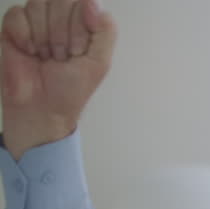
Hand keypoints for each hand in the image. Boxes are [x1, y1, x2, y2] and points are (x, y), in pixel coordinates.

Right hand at [1, 0, 115, 159]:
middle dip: (61, 34)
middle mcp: (60, 18)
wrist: (42, 107)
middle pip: (60, 1)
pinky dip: (24, 35)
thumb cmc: (70, 89)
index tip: (77, 52)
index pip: (83, 3)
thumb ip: (105, 31)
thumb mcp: (100, 62)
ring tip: (46, 56)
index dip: (79, 29)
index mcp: (84, 24)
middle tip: (61, 56)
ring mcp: (36, 20)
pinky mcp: (13, 27)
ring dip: (43, 36)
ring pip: (38, 5)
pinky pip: (17, 14)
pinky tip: (29, 51)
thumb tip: (92, 3)